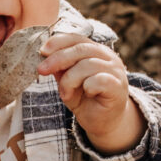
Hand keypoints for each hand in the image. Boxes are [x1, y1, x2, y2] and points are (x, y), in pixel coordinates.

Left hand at [40, 30, 142, 151]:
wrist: (103, 121)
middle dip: (57, 59)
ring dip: (69, 80)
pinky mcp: (118, 86)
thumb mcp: (67, 81)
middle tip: (42, 70)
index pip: (77, 38)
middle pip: (80, 49)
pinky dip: (88, 86)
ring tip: (65, 94)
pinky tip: (87, 94)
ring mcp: (115, 71)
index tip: (42, 51)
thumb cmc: (84, 99)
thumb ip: (60, 68)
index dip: (58, 42)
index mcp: (96, 51)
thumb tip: (44, 54)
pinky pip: (99, 80)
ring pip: (87, 65)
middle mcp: (108, 57)